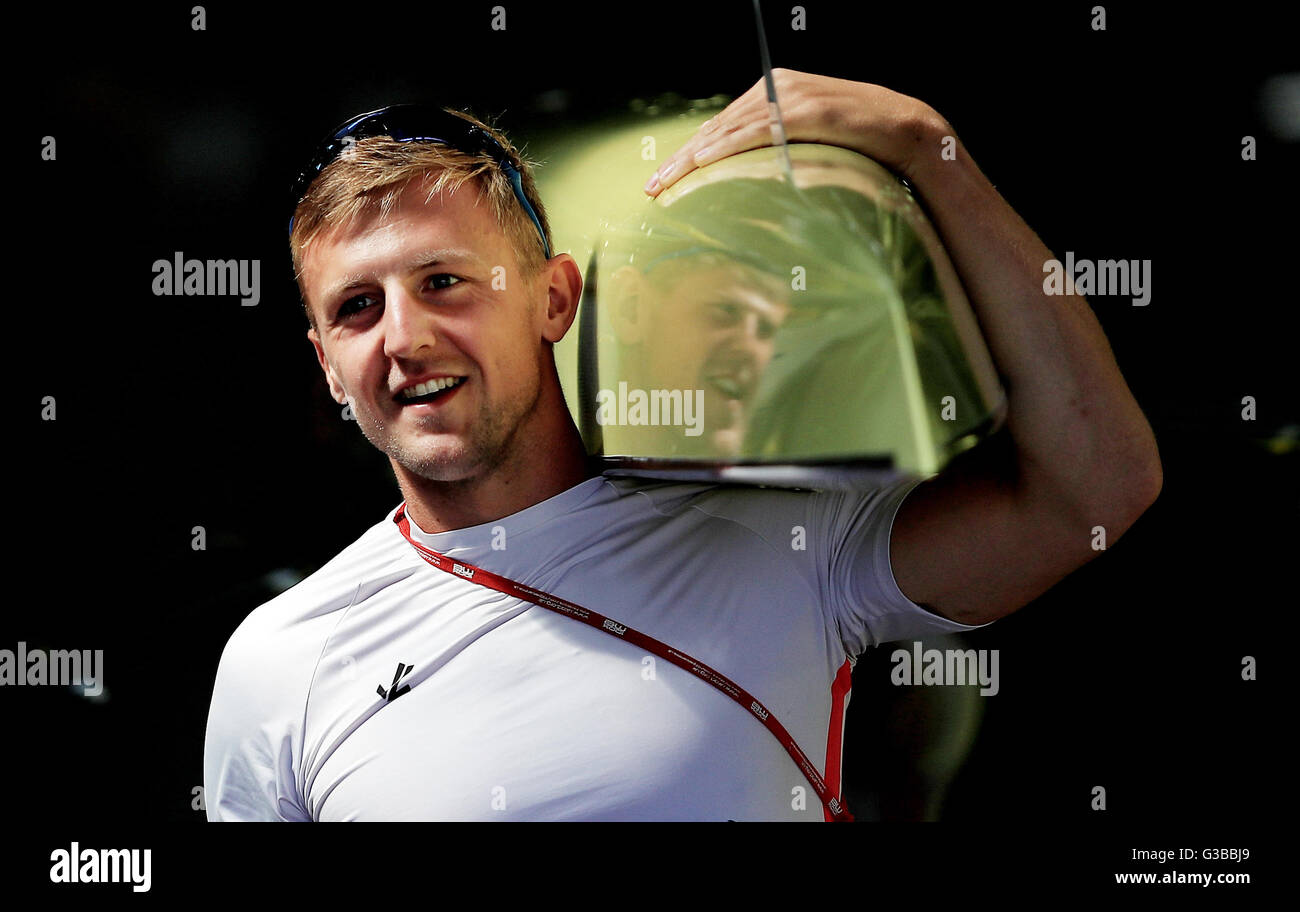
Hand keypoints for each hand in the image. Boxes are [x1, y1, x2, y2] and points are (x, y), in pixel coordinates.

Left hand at [644, 68, 952, 196]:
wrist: (909, 131)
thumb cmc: (863, 144)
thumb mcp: (813, 144)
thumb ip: (782, 150)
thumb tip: (753, 182)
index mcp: (777, 90)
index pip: (723, 124)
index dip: (690, 152)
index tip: (664, 179)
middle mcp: (779, 87)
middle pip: (718, 126)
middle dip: (681, 158)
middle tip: (652, 187)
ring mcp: (792, 96)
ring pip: (730, 128)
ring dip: (694, 157)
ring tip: (667, 182)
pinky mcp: (807, 110)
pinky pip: (758, 130)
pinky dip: (727, 147)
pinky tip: (702, 164)